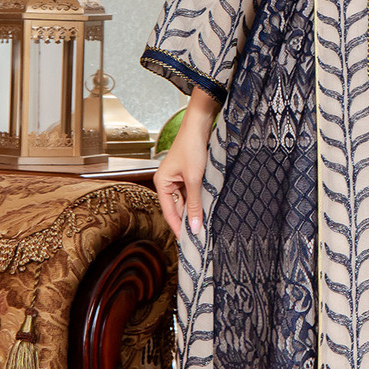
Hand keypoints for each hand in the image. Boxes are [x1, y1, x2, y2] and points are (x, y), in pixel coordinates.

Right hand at [154, 89, 218, 235]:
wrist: (199, 126)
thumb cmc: (192, 147)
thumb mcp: (194, 179)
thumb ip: (194, 204)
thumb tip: (194, 226)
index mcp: (161, 183)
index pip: (169, 213)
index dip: (178, 228)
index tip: (188, 243)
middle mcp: (167, 182)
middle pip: (177, 208)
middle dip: (188, 221)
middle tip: (200, 237)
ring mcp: (177, 179)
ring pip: (186, 201)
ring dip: (195, 211)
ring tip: (205, 225)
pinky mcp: (188, 175)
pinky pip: (192, 193)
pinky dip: (198, 201)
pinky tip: (206, 209)